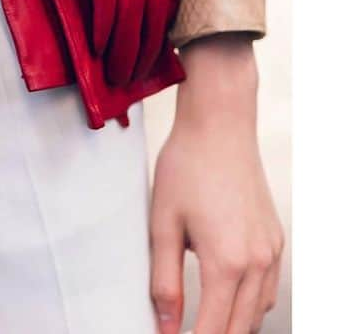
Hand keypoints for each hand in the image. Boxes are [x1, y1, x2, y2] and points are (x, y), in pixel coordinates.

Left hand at [149, 35, 283, 332]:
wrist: (219, 126)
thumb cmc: (187, 166)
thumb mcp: (163, 224)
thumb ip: (163, 281)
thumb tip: (164, 325)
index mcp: (227, 263)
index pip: (212, 331)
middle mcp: (257, 263)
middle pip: (238, 329)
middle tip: (184, 333)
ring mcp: (271, 252)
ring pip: (256, 314)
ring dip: (232, 325)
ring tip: (202, 322)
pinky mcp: (276, 240)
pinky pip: (266, 290)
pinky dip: (248, 304)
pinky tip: (226, 297)